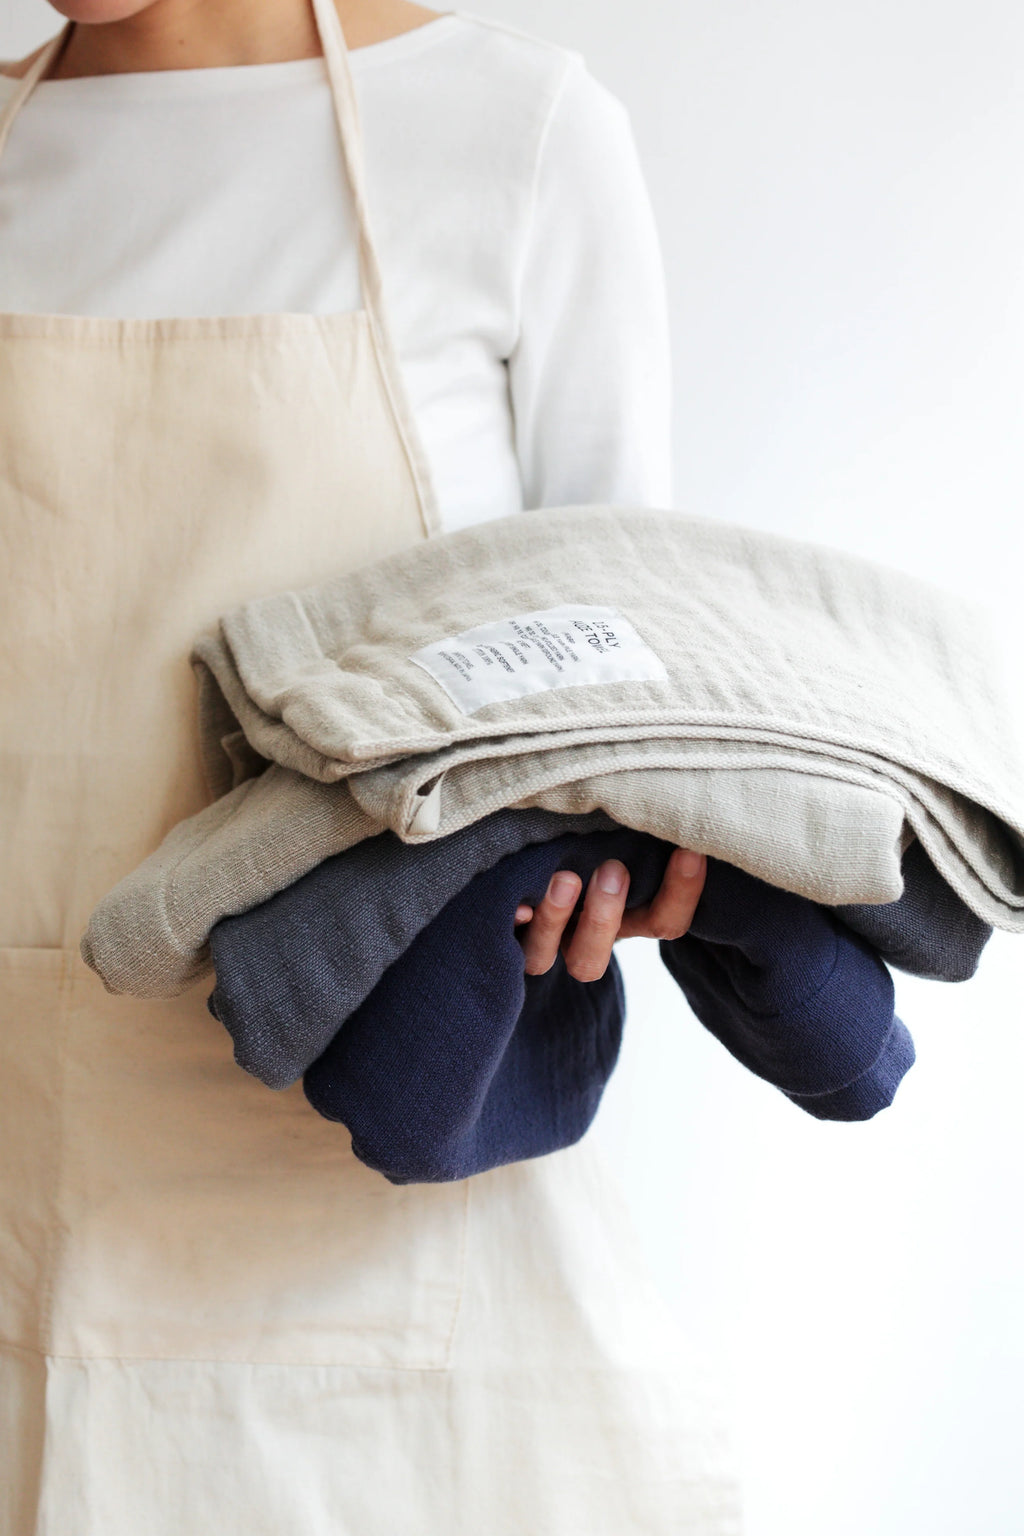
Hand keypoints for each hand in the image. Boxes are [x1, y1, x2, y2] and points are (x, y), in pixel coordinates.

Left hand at [514, 848, 706, 982]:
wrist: (537, 849)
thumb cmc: (595, 836)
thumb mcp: (626, 836)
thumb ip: (647, 831)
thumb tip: (673, 795)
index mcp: (622, 920)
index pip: (663, 924)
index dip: (681, 894)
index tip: (689, 851)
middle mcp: (579, 938)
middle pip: (591, 961)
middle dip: (604, 917)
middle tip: (613, 870)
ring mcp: (537, 940)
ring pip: (541, 958)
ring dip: (555, 919)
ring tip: (565, 878)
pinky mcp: (501, 928)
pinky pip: (499, 940)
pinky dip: (509, 921)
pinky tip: (516, 904)